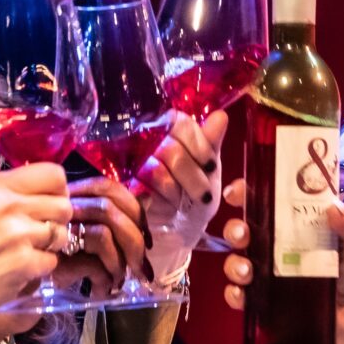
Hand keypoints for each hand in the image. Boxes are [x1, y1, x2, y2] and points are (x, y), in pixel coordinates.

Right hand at [0, 161, 72, 343]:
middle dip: (57, 222)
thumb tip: (48, 194)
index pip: (53, 173)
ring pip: (62, 234)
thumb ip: (7, 197)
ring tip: (24, 254)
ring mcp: (15, 233)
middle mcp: (6, 203)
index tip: (48, 206)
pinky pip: (52, 262)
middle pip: (64, 204)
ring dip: (50, 247)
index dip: (58, 192)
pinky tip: (16, 272)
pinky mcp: (22, 263)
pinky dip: (39, 270)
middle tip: (39, 236)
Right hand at [56, 173, 147, 298]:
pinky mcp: (55, 262)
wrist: (29, 287)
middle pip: (108, 208)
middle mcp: (60, 211)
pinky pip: (94, 263)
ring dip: (120, 263)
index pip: (109, 189)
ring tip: (117, 280)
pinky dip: (106, 278)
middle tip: (141, 269)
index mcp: (71, 199)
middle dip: (135, 243)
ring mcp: (54, 235)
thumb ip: (114, 215)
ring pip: (103, 234)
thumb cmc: (64, 262)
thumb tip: (147, 200)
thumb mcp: (89, 234)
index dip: (135, 211)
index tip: (146, 238)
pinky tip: (102, 289)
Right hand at [135, 109, 228, 279]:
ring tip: (184, 204)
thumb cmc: (196, 192)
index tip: (211, 168)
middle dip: (193, 178)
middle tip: (203, 196)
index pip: (183, 126)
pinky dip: (161, 204)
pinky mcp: (122, 186)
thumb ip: (212, 144)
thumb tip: (221, 117)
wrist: (178, 225)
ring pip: (158, 173)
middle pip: (172, 151)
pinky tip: (169, 209)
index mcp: (170, 126)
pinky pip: (144, 193)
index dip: (200, 148)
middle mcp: (147, 138)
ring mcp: (131, 162)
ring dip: (177, 193)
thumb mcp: (209, 170)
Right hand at [218, 182, 343, 313]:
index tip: (238, 192)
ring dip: (234, 264)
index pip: (264, 200)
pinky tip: (242, 295)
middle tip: (242, 234)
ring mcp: (267, 273)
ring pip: (237, 262)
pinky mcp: (265, 300)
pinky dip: (235, 295)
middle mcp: (274, 245)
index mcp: (293, 223)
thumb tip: (334, 209)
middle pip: (243, 230)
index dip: (246, 192)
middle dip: (234, 229)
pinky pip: (241, 296)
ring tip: (246, 271)